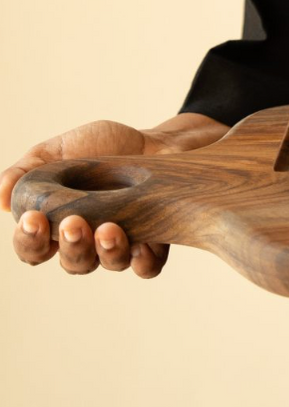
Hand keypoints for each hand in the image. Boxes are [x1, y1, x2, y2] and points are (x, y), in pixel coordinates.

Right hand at [3, 112, 226, 278]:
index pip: (33, 248)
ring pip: (110, 264)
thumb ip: (26, 170)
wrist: (154, 140)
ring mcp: (123, 243)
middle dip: (71, 246)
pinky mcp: (156, 241)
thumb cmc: (102, 148)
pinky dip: (143, 261)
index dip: (29, 241)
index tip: (32, 219)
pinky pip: (148, 266)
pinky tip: (142, 245)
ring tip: (108, 227)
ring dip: (106, 251)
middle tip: (73, 222)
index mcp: (57, 223)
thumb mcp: (57, 151)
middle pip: (73, 263)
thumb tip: (1, 197)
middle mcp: (88, 241)